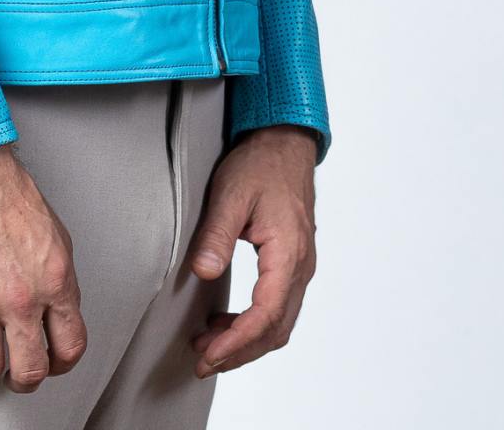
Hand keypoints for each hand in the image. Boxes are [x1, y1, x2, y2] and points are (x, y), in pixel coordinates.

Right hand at [0, 143, 87, 391]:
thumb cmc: (7, 196)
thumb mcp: (55, 238)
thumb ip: (58, 283)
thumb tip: (57, 317)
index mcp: (54, 280)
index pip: (70, 347)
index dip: (59, 363)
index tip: (49, 361)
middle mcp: (20, 296)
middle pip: (29, 370)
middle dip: (24, 376)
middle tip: (16, 368)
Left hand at [186, 124, 317, 377]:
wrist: (285, 142)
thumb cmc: (261, 164)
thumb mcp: (230, 194)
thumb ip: (217, 235)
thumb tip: (203, 273)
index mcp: (288, 252)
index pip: (265, 315)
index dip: (237, 342)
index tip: (209, 356)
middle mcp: (301, 266)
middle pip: (276, 329)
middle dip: (239, 352)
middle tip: (202, 361)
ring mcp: (301, 266)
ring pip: (280, 322)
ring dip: (246, 341)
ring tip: (208, 345)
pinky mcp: (293, 263)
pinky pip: (278, 306)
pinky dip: (254, 324)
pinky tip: (225, 321)